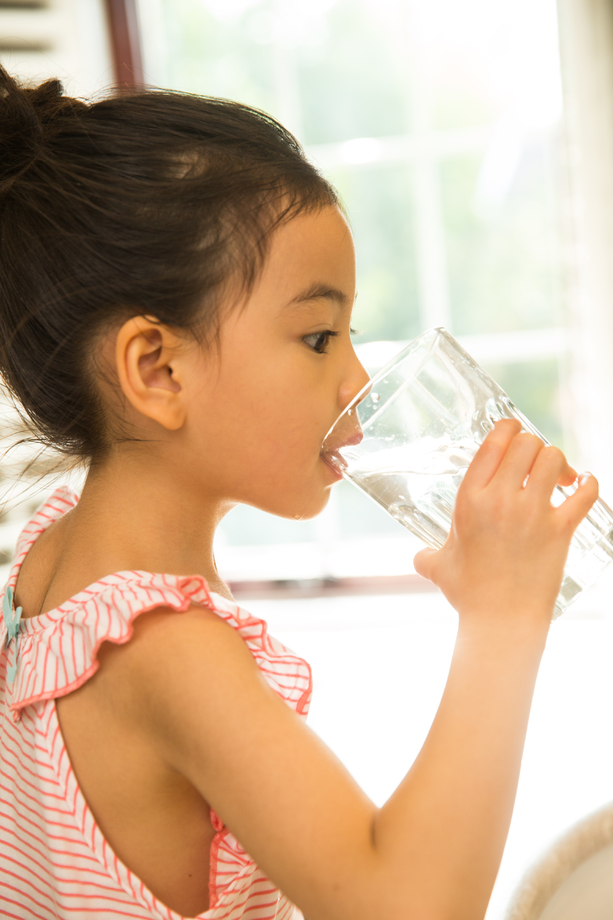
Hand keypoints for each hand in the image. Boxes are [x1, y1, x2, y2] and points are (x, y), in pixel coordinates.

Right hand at [414, 419, 598, 625]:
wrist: (500, 622)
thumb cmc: (469, 594)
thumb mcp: (438, 568)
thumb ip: (427, 556)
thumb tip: (420, 558)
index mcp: (470, 498)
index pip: (495, 441)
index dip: (510, 429)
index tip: (516, 435)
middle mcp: (500, 499)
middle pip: (528, 443)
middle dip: (535, 446)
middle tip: (536, 464)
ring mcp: (532, 513)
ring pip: (554, 459)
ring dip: (559, 463)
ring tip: (559, 478)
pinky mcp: (559, 530)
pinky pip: (584, 494)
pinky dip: (588, 485)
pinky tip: (585, 485)